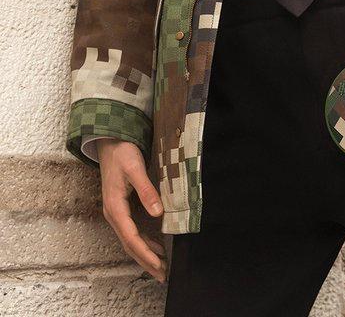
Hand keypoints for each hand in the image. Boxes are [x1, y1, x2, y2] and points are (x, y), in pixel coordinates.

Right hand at [97, 138, 165, 281]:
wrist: (110, 142)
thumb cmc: (122, 154)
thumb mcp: (135, 169)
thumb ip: (146, 191)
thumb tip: (158, 213)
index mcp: (115, 207)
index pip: (131, 238)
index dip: (145, 253)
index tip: (159, 264)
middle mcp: (113, 214)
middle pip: (129, 244)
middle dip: (145, 261)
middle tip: (162, 275)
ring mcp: (116, 212)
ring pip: (130, 240)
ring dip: (145, 254)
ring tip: (161, 266)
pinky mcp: (121, 208)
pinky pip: (132, 231)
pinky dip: (143, 241)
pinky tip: (155, 246)